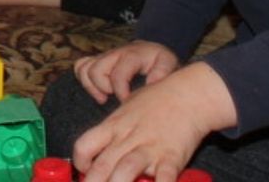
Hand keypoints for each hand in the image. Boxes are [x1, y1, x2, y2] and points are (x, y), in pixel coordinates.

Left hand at [72, 61, 236, 181]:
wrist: (189, 94)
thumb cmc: (158, 100)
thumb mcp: (128, 107)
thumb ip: (116, 128)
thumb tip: (105, 145)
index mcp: (114, 125)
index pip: (85, 145)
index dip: (79, 162)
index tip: (84, 172)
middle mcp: (127, 138)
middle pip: (102, 165)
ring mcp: (149, 147)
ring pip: (125, 170)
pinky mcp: (171, 156)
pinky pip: (163, 177)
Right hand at [75, 41, 179, 104]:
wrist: (154, 53)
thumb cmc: (160, 63)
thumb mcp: (168, 64)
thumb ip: (162, 72)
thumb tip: (151, 83)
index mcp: (134, 53)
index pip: (118, 73)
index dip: (120, 91)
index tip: (128, 102)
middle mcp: (116, 53)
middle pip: (96, 69)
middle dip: (104, 88)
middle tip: (115, 98)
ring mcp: (105, 56)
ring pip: (85, 68)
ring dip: (92, 86)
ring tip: (105, 98)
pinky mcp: (97, 60)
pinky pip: (80, 67)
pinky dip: (85, 81)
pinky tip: (99, 93)